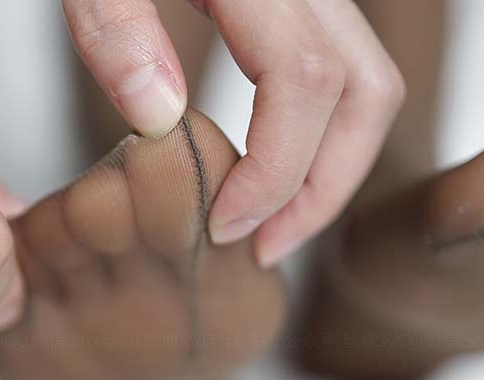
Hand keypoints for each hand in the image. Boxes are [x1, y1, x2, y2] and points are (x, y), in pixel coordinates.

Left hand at [62, 0, 404, 265]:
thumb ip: (114, 27)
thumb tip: (161, 122)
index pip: (309, 80)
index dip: (279, 171)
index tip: (225, 227)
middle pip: (369, 89)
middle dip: (326, 186)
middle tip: (266, 248)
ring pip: (365, 80)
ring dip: (330, 164)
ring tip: (271, 223)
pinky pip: (334, 64)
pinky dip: (316, 129)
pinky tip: (267, 165)